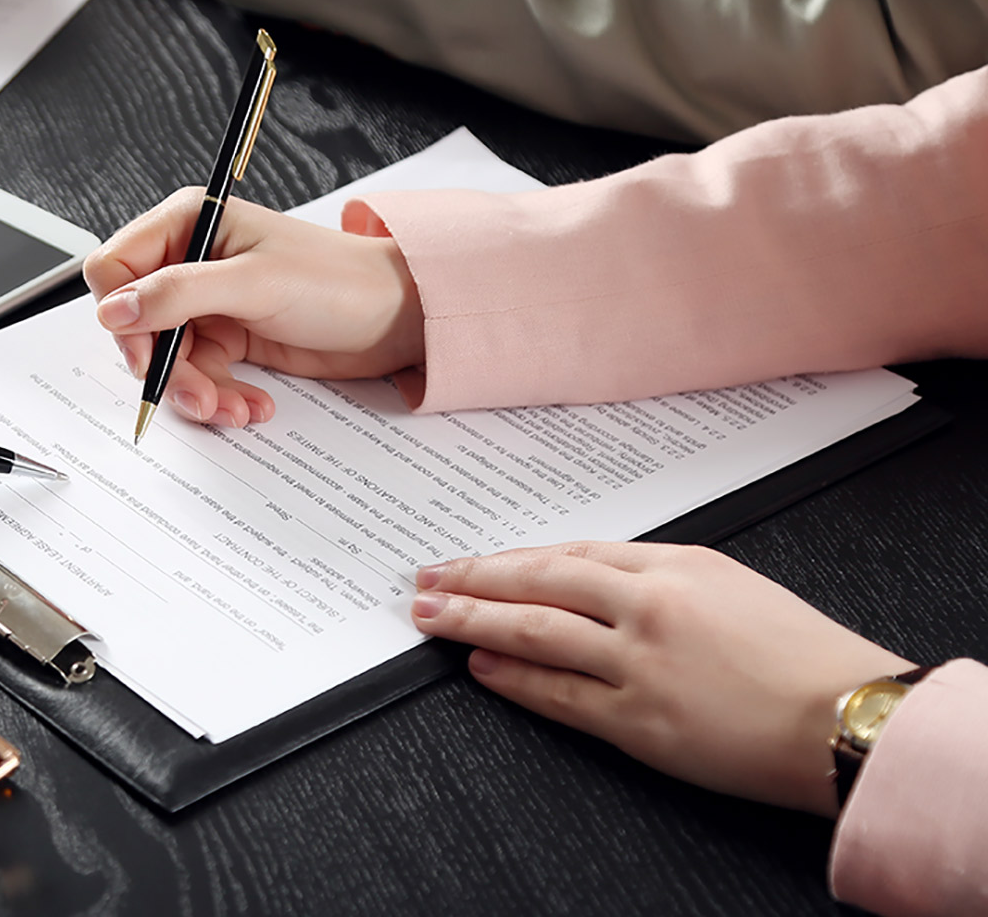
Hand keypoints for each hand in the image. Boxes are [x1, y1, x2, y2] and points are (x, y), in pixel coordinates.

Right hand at [85, 188, 422, 425]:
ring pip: (166, 358)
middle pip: (137, 323)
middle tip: (194, 395)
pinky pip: (198, 376)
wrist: (397, 318)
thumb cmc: (339, 280)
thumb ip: (177, 295)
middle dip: (165, 367)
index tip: (143, 351)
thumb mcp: (253, 284)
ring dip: (195, 391)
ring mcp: (207, 304)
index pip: (116, 267)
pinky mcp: (226, 339)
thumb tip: (114, 311)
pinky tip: (252, 404)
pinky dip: (219, 398)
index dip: (121, 313)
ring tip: (232, 408)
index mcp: (189, 223)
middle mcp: (190, 261)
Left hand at [410, 542, 912, 815]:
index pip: (569, 554)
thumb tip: (594, 585)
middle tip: (424, 581)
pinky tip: (481, 666)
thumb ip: (662, 581)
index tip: (470, 562)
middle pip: (538, 582)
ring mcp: (640, 663)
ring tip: (431, 618)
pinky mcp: (640, 720)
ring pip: (536, 632)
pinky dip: (513, 679)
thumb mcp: (733, 588)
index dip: (510, 559)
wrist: (848, 715)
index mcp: (675, 566)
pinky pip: (560, 695)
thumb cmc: (802, 655)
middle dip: (472, 580)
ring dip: (473, 621)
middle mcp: (649, 606)